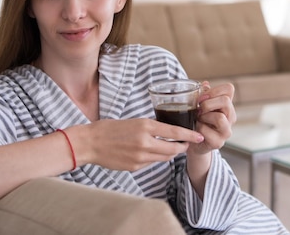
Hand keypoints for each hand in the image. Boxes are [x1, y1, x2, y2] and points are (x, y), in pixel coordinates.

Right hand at [70, 118, 203, 170]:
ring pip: (164, 158)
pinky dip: (154, 158)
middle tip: (186, 144)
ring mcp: (140, 157)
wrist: (90, 143)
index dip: (189, 135)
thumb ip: (150, 128)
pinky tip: (149, 153)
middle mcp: (145, 142)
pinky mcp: (135, 167)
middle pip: (173, 149)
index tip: (199, 136)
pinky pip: (151, 163)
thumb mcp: (133, 122)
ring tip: (171, 148)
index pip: (175, 132)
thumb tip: (166, 133)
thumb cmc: (110, 129)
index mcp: (145, 126)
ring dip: (170, 153)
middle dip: (182, 147)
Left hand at [188, 81, 235, 155]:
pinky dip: (198, 128)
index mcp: (227, 105)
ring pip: (219, 117)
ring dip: (204, 117)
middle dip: (207, 103)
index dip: (214, 90)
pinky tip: (196, 130)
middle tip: (198, 110)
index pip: (229, 89)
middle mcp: (230, 117)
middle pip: (225, 101)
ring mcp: (226, 131)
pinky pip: (207, 131)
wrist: (194, 142)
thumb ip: (203, 94)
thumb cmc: (198, 121)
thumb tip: (205, 84)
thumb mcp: (200, 105)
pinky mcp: (218, 142)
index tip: (202, 97)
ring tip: (198, 120)